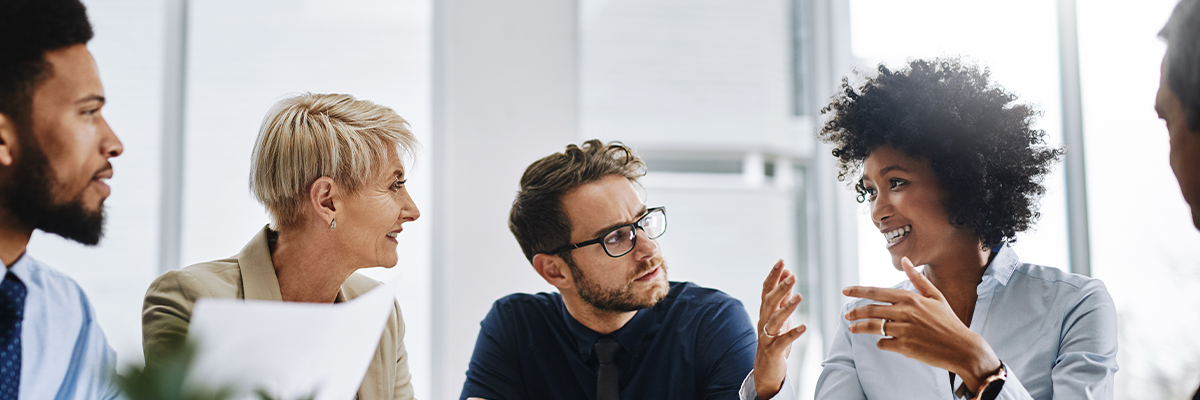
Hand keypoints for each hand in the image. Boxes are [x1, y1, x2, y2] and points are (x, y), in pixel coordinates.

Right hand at [753, 260, 805, 399]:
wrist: (765, 370)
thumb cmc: (774, 341)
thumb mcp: (779, 317)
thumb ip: (783, 298)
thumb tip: (787, 276)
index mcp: (765, 312)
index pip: (766, 290)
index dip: (773, 275)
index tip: (782, 261)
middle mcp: (763, 322)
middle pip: (769, 302)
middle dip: (780, 287)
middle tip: (792, 275)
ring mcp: (766, 337)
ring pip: (774, 319)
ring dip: (787, 307)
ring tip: (799, 296)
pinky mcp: (773, 351)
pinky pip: (782, 341)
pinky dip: (793, 333)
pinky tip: (804, 327)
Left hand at [842, 257, 999, 392]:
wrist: (962, 347)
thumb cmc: (948, 321)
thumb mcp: (935, 296)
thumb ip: (917, 279)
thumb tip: (905, 260)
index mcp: (910, 298)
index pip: (877, 292)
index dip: (858, 291)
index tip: (845, 290)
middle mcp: (905, 312)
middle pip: (871, 309)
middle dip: (855, 312)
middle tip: (847, 315)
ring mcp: (904, 330)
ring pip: (873, 327)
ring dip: (860, 328)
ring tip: (852, 328)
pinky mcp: (905, 347)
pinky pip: (884, 343)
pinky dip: (881, 343)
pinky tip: (882, 342)